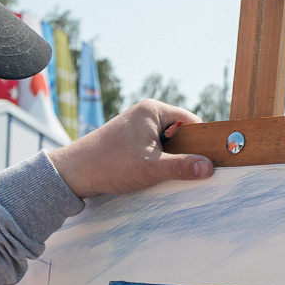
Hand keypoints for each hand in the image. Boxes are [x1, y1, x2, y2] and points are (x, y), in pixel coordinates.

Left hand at [48, 100, 211, 197]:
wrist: (74, 172)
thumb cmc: (110, 164)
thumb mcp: (151, 167)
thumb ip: (182, 166)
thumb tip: (209, 168)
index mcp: (154, 110)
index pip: (192, 122)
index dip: (202, 142)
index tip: (210, 160)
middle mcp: (147, 113)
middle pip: (182, 132)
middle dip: (186, 152)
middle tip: (189, 171)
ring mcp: (138, 126)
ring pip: (169, 143)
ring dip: (171, 159)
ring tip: (166, 174)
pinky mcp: (131, 140)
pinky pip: (156, 148)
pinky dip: (159, 161)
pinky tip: (155, 175)